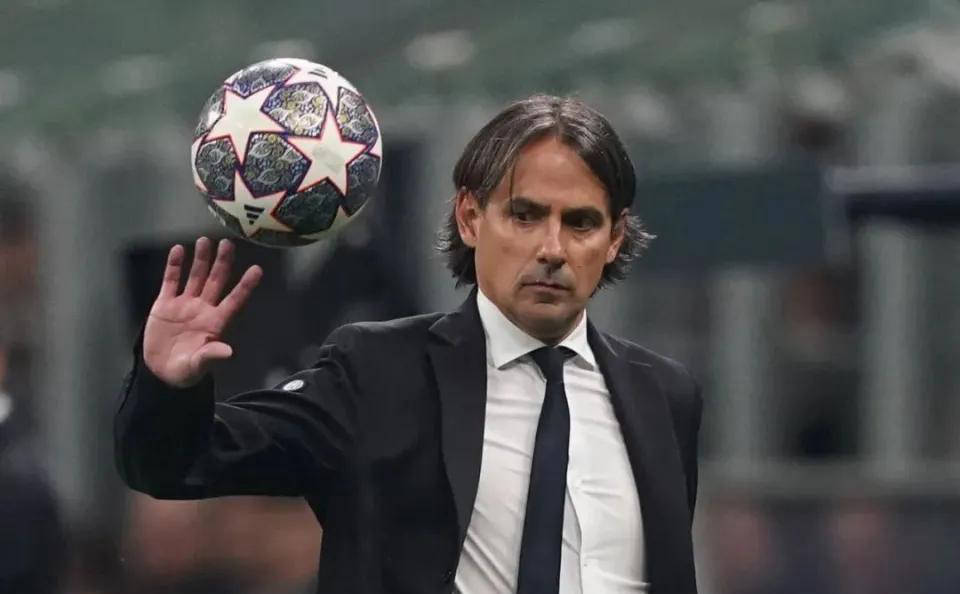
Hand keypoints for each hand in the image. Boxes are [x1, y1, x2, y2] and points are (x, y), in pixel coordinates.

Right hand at [143, 237, 261, 387]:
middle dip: (222, 263)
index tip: (257, 269)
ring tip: (205, 241)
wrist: (160, 372)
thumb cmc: (185, 371)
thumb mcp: (197, 366)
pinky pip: (171, 281)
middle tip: (228, 243)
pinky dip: (175, 266)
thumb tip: (228, 351)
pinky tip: (179, 250)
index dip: (245, 286)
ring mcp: (184, 304)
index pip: (234, 300)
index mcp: (215, 323)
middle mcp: (203, 309)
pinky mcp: (164, 304)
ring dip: (201, 259)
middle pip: (216, 281)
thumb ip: (210, 356)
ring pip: (195, 277)